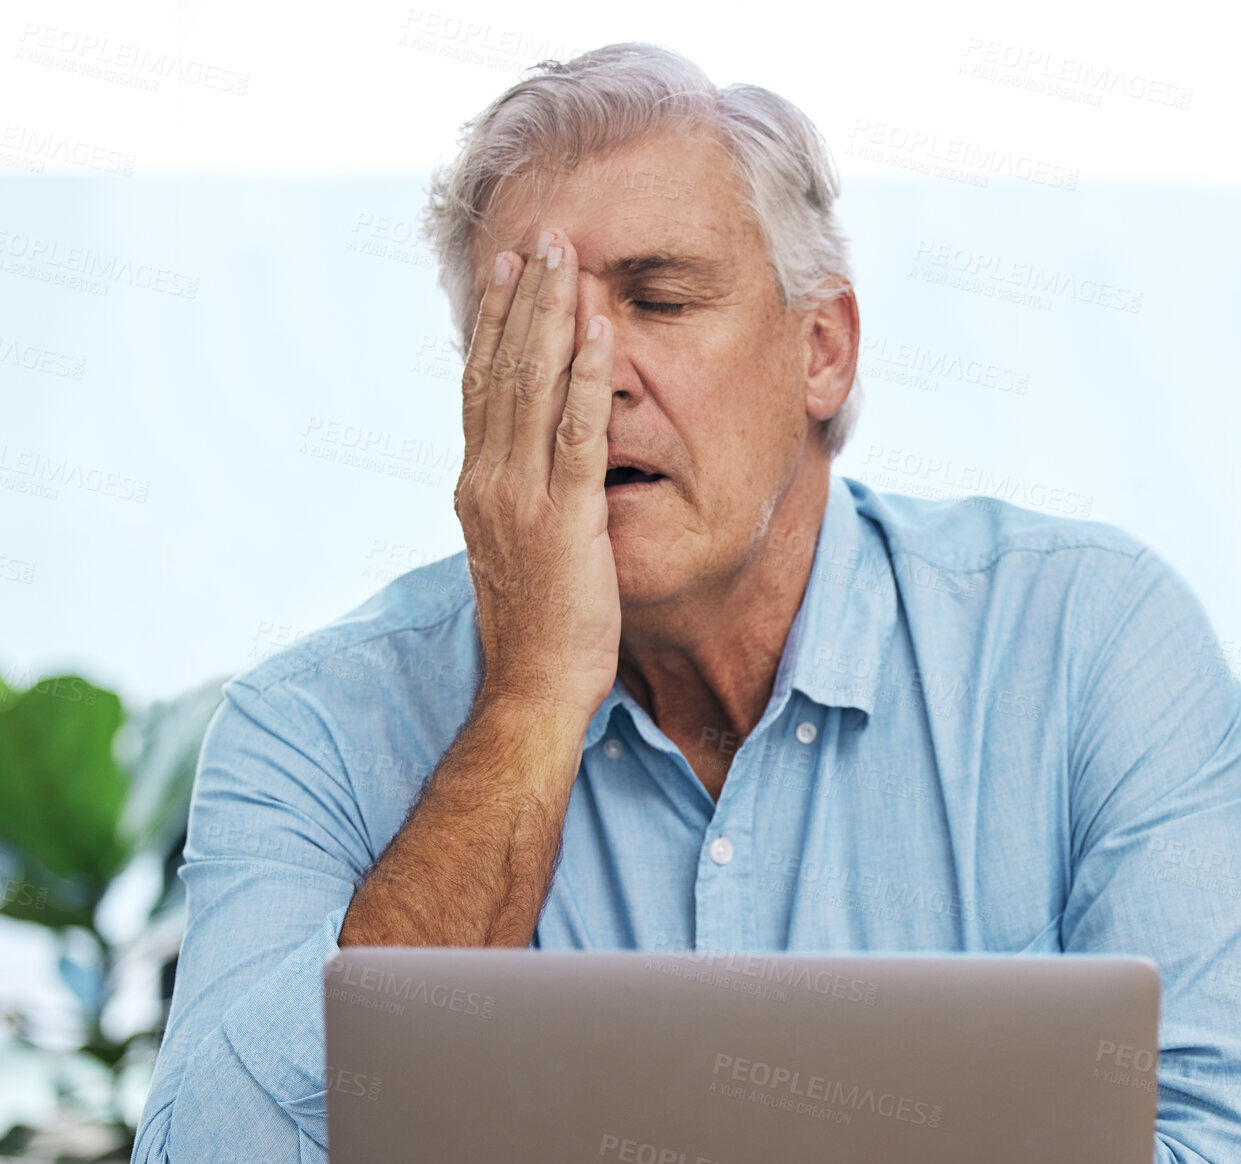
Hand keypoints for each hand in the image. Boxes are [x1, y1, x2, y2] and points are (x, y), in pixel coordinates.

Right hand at [455, 229, 619, 725]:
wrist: (534, 689)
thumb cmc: (537, 629)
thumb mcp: (518, 552)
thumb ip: (521, 501)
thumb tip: (534, 468)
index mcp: (477, 487)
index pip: (480, 387)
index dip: (492, 324)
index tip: (505, 270)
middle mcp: (487, 482)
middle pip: (499, 370)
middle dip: (520, 299)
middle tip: (539, 235)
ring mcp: (520, 500)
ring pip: (530, 387)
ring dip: (549, 315)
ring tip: (565, 255)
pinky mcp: (562, 520)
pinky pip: (576, 434)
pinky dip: (585, 376)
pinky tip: (599, 329)